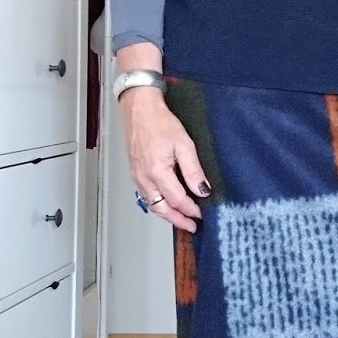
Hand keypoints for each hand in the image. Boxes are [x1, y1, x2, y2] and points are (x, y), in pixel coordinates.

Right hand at [119, 87, 208, 232]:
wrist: (140, 110)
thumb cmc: (159, 122)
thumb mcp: (184, 144)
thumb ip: (193, 170)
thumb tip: (202, 190)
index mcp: (157, 171)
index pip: (177, 200)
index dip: (190, 210)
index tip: (201, 214)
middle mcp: (144, 178)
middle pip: (162, 209)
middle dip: (178, 220)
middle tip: (191, 226)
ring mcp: (137, 177)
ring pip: (152, 205)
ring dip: (167, 215)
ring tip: (181, 219)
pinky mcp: (135, 173)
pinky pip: (146, 196)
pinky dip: (158, 205)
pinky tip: (167, 204)